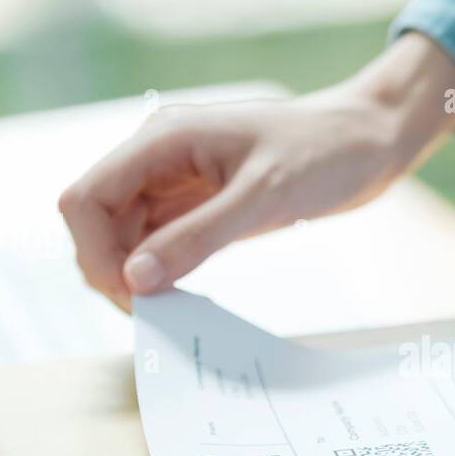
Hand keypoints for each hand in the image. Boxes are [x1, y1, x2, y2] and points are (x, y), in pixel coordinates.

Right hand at [58, 33, 454, 310]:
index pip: (87, 198)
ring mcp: (176, 180)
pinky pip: (158, 240)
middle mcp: (158, 156)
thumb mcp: (263, 199)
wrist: (367, 143)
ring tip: (167, 310)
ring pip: (123, 234)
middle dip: (110, 268)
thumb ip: (198, 238)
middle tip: (150, 316)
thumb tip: (136, 280)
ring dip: (133, 273)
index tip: (132, 298)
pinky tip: (181, 294)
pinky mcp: (199, 203)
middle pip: (98, 220)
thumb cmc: (324, 154)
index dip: (94, 253)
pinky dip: (160, 269)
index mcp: (162, 138)